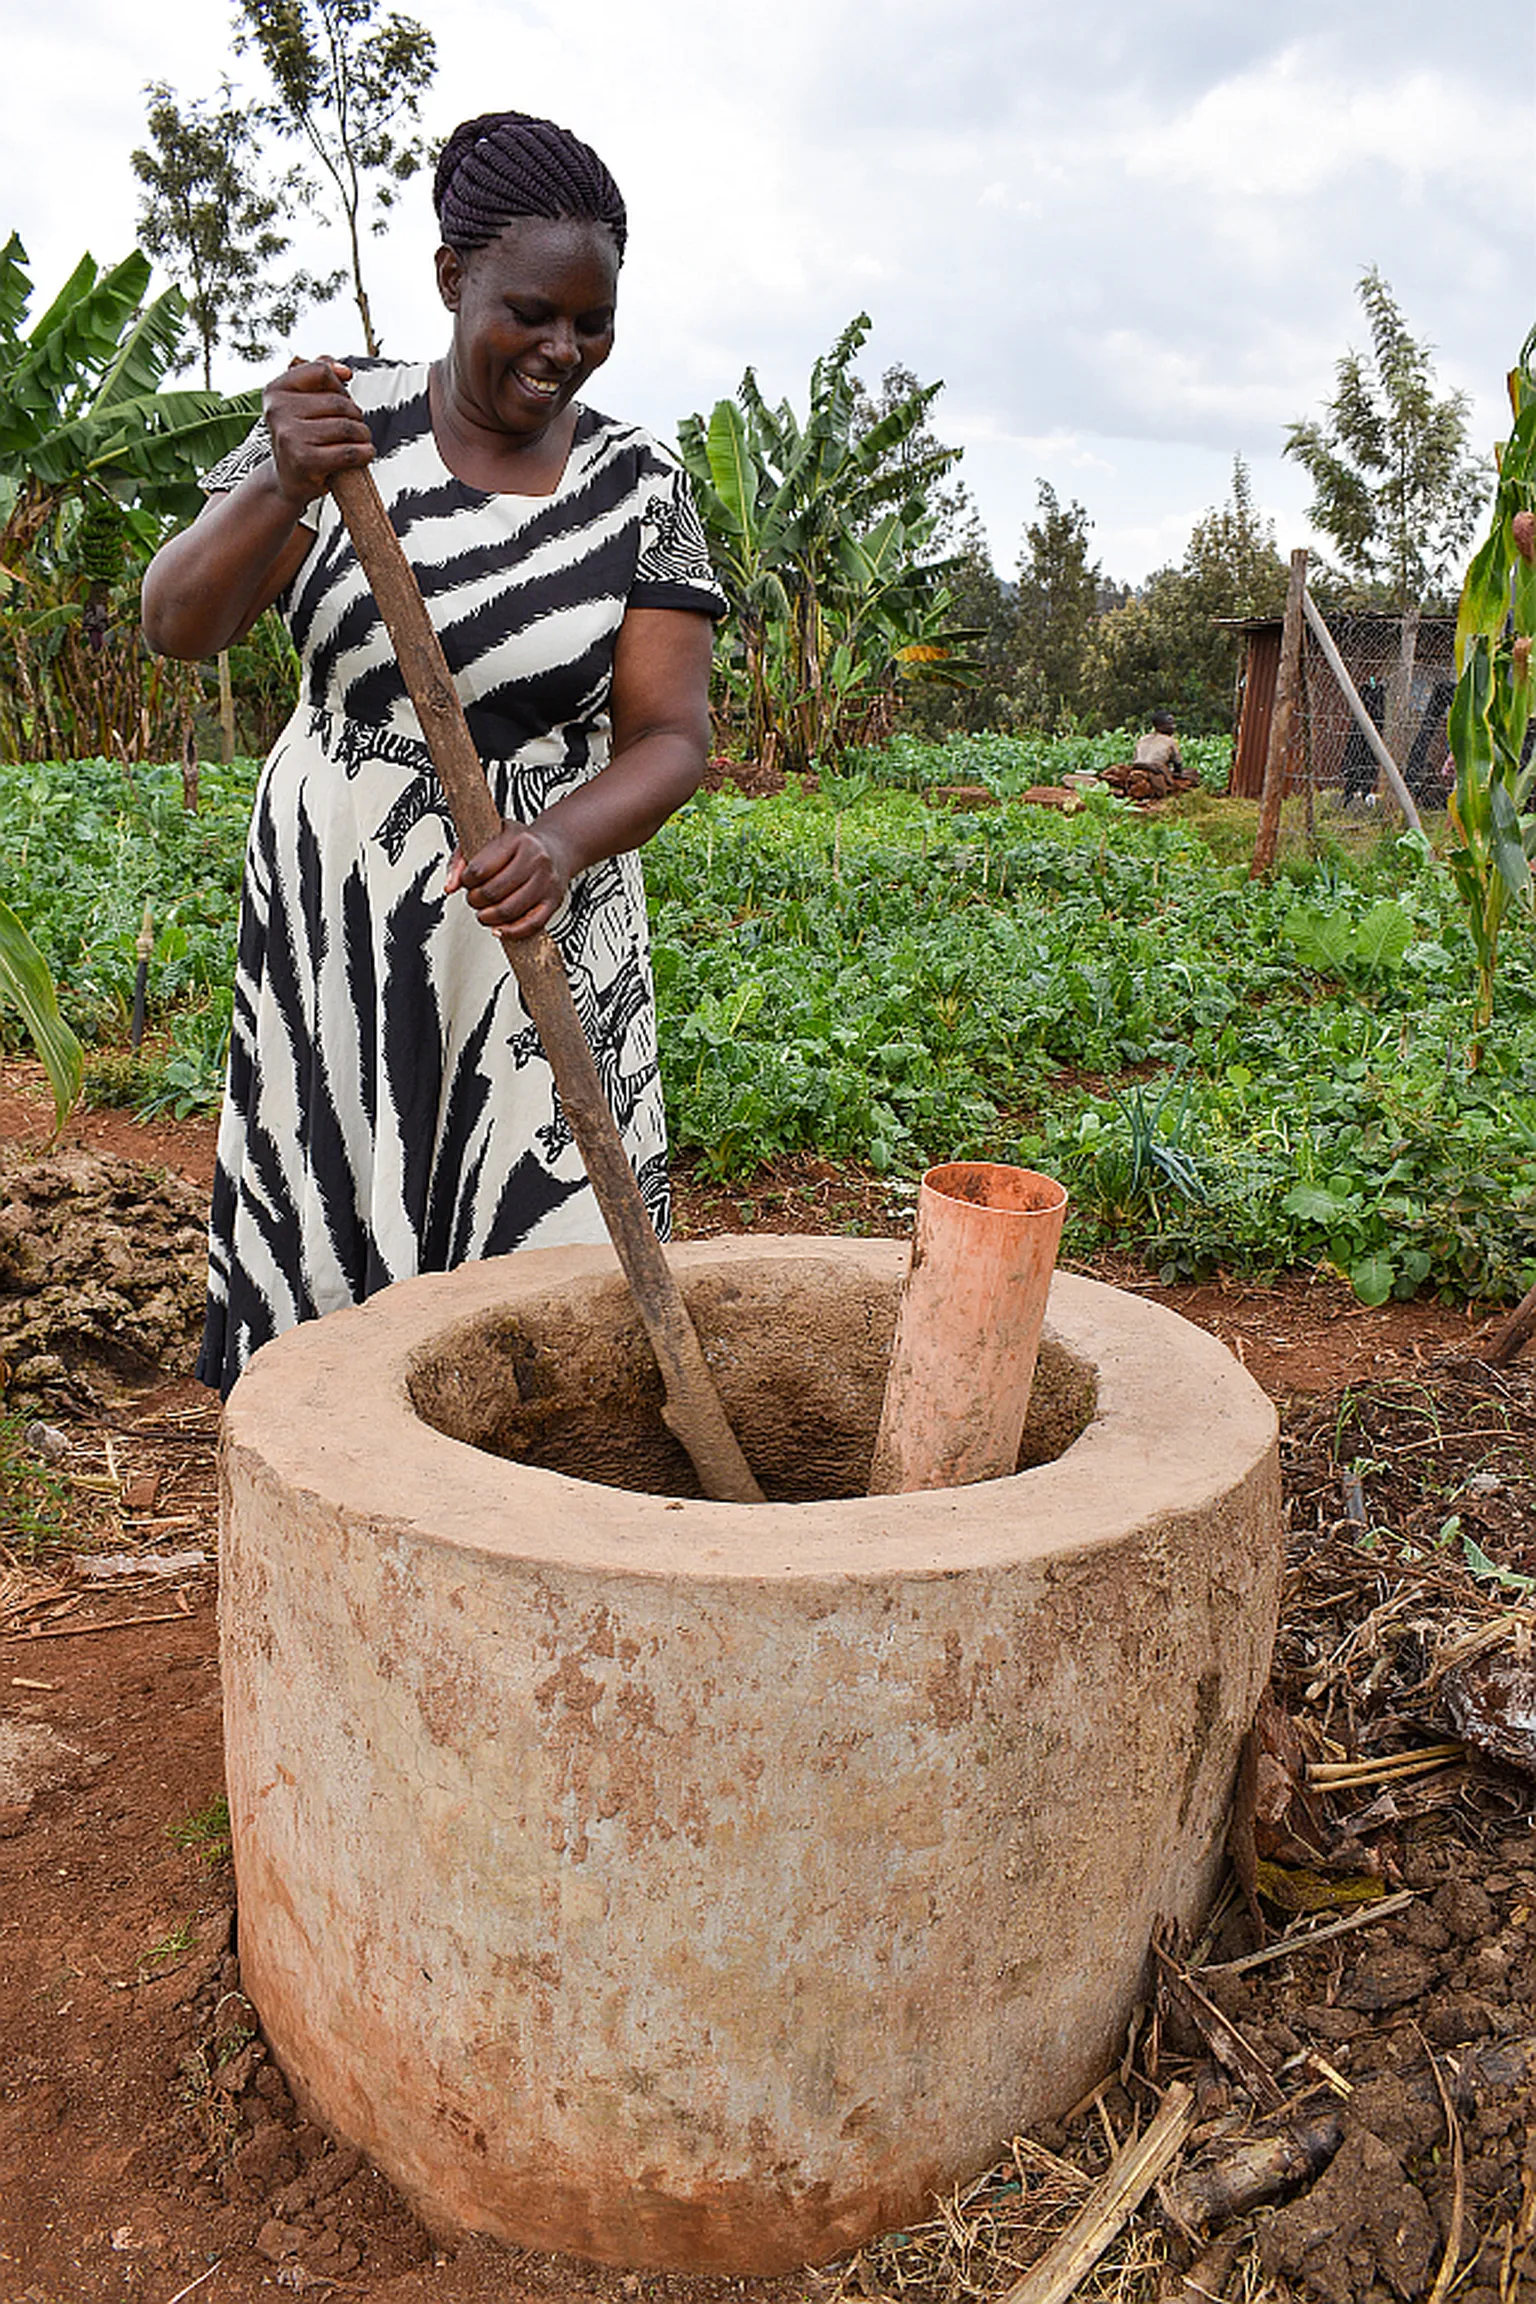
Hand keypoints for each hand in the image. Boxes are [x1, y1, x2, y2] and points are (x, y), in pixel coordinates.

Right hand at [261, 358, 374, 509]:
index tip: (342, 400)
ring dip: (363, 436)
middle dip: (355, 415)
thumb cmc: (301, 437)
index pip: (320, 371)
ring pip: (346, 427)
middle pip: (338, 402)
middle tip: (355, 429)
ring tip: (360, 442)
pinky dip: (364, 454)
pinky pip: (348, 452)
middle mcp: (277, 410)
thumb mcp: (302, 401)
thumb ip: (319, 374)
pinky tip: (363, 455)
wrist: (287, 480)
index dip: (339, 386)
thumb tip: (345, 371)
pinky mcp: (304, 461)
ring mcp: (289, 436)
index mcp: (276, 390)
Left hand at [445, 818, 571, 940]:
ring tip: (484, 913)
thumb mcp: (488, 838)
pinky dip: (511, 932)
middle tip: (474, 898)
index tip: (467, 881)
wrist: (556, 847)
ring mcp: (546, 882)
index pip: (480, 869)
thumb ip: (462, 860)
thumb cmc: (519, 844)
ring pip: (510, 910)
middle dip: (475, 900)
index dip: (466, 881)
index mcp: (517, 840)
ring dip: (489, 917)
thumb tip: (450, 887)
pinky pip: (531, 924)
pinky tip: (500, 929)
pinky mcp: (553, 901)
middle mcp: (535, 860)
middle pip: (493, 892)